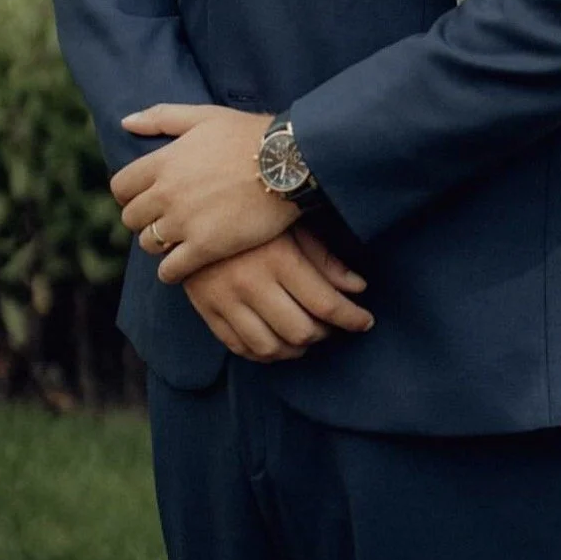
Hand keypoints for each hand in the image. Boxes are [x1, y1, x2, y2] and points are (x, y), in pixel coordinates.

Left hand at [112, 104, 295, 283]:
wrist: (290, 161)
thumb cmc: (250, 134)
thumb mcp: (206, 116)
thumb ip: (162, 117)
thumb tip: (125, 122)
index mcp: (163, 162)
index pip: (120, 187)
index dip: (130, 194)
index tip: (147, 196)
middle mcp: (167, 193)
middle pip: (131, 219)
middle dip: (145, 218)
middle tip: (165, 218)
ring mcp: (185, 222)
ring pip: (149, 244)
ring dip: (159, 243)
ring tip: (179, 237)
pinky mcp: (205, 247)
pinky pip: (170, 270)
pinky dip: (172, 270)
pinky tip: (185, 263)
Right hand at [183, 226, 374, 362]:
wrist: (194, 206)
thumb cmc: (254, 211)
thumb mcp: (293, 225)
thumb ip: (325, 259)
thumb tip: (358, 288)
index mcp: (279, 258)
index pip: (326, 304)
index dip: (352, 318)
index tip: (366, 321)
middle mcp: (252, 283)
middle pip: (301, 331)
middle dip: (327, 334)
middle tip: (336, 325)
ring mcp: (226, 300)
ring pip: (270, 348)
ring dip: (297, 349)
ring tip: (310, 335)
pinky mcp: (207, 310)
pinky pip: (240, 347)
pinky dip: (264, 353)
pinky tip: (279, 342)